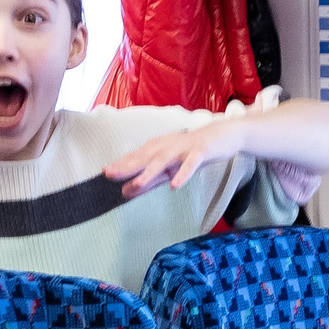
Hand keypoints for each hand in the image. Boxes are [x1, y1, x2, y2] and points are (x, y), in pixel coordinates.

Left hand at [103, 115, 247, 197]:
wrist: (224, 136)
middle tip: (109, 174)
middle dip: (127, 165)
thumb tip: (125, 192)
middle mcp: (168, 145)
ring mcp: (184, 148)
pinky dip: (182, 174)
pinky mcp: (201, 151)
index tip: (104, 173)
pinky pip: (191, 164)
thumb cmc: (194, 152)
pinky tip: (174, 185)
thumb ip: (149, 180)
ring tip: (136, 184)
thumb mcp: (170, 168)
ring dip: (150, 172)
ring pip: (164, 160)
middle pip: (145, 156)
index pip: (137, 156)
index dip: (121, 164)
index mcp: (160, 147)